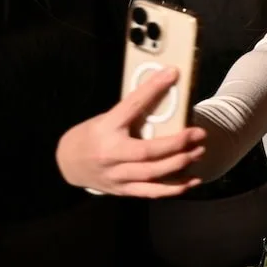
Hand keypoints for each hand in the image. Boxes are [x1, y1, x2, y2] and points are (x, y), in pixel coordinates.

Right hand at [55, 67, 207, 198]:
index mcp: (106, 128)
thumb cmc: (92, 135)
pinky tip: (192, 181)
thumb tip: (164, 91)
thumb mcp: (107, 118)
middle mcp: (111, 154)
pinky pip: (151, 191)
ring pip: (152, 173)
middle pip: (148, 151)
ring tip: (199, 152)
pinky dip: (173, 188)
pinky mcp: (122, 190)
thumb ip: (132, 112)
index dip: (152, 89)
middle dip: (177, 143)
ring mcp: (116, 175)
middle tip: (200, 133)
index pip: (132, 105)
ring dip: (180, 164)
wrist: (66, 163)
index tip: (172, 74)